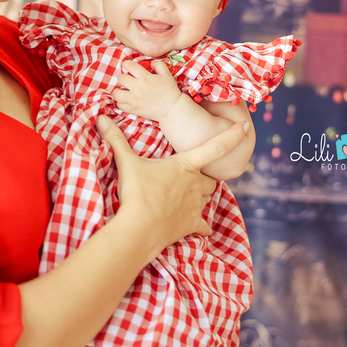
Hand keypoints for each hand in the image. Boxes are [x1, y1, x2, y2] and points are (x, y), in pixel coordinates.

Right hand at [95, 114, 251, 251]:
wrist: (140, 228)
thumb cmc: (137, 192)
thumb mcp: (126, 162)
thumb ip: (116, 140)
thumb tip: (101, 119)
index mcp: (185, 165)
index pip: (216, 146)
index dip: (233, 136)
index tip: (246, 127)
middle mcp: (196, 184)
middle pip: (210, 178)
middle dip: (204, 176)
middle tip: (192, 176)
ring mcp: (196, 206)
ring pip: (208, 197)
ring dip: (202, 195)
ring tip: (190, 196)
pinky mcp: (191, 225)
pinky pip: (204, 225)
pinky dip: (202, 225)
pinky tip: (201, 227)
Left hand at [112, 60, 180, 121]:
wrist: (171, 109)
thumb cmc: (170, 91)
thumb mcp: (167, 74)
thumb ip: (158, 65)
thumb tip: (150, 63)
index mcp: (145, 77)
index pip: (129, 66)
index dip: (126, 64)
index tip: (127, 66)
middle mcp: (138, 87)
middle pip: (121, 78)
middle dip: (122, 78)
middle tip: (126, 80)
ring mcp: (134, 99)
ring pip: (116, 93)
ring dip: (118, 91)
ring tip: (123, 91)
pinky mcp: (133, 109)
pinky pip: (119, 105)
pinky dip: (120, 102)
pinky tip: (125, 100)